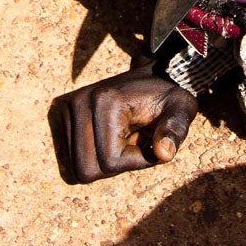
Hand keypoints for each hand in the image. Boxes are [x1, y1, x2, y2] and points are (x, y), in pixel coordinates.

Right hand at [51, 60, 197, 183]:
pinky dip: (94, 155)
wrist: (154, 77)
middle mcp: (80, 102)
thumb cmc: (169, 96)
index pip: (109, 162)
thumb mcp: (181, 109)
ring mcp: (68, 108)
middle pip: (86, 169)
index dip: (135, 161)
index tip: (150, 140)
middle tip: (135, 142)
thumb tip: (163, 154)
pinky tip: (109, 137)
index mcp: (106, 101)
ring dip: (104, 160)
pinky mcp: (64, 114)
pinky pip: (72, 158)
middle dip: (116, 165)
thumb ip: (175, 129)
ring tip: (123, 137)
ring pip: (77, 167)